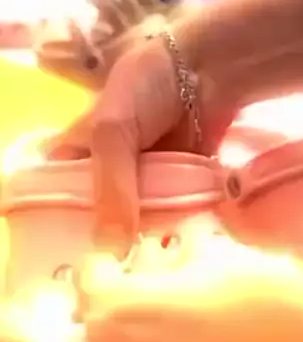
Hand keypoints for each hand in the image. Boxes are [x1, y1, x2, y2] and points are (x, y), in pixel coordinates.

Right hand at [43, 32, 235, 257]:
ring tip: (146, 268)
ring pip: (137, 225)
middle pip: (100, 220)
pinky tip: (175, 256)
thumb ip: (111, 188)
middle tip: (116, 272)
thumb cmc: (146, 88)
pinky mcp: (176, 190)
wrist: (206, 70)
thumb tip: (112, 249)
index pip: (57, 199)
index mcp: (76, 156)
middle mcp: (107, 175)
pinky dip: (174, 232)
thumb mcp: (113, 132)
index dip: (63, 228)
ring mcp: (143, 185)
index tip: (75, 259)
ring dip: (143, 241)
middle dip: (108, 242)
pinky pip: (171, 219)